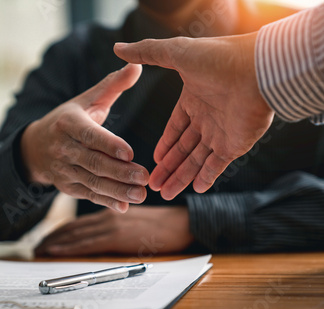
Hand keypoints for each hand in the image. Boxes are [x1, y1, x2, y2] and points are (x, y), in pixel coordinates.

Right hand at [21, 64, 148, 212]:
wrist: (35, 147)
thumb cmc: (68, 120)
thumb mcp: (86, 100)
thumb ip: (112, 85)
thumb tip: (137, 65)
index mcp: (69, 123)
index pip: (90, 135)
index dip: (109, 145)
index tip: (130, 153)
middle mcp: (63, 148)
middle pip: (93, 162)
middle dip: (119, 172)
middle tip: (145, 177)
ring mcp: (64, 169)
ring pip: (92, 182)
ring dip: (117, 190)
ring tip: (141, 195)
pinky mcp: (67, 186)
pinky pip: (88, 195)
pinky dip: (106, 202)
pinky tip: (124, 206)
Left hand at [34, 206, 192, 255]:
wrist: (179, 223)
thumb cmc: (161, 224)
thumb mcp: (133, 220)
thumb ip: (115, 224)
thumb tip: (100, 236)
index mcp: (109, 213)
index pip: (78, 223)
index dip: (59, 231)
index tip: (46, 239)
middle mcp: (106, 217)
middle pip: (72, 228)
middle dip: (52, 238)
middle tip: (36, 246)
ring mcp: (110, 226)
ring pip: (75, 235)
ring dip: (55, 243)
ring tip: (40, 250)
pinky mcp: (117, 236)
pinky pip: (87, 243)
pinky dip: (69, 247)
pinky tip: (56, 250)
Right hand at [114, 33, 273, 199]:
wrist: (255, 70)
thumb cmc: (218, 58)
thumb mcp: (176, 53)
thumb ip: (147, 53)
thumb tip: (118, 48)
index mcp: (193, 100)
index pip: (175, 128)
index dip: (164, 144)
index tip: (153, 160)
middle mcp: (207, 118)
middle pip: (183, 149)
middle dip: (167, 167)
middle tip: (151, 185)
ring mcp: (221, 133)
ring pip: (197, 160)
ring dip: (181, 177)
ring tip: (164, 194)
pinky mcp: (235, 144)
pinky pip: (218, 165)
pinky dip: (207, 177)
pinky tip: (194, 190)